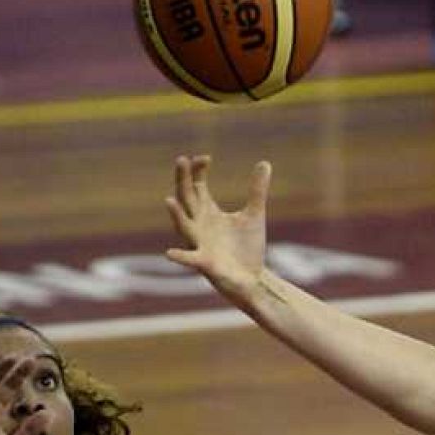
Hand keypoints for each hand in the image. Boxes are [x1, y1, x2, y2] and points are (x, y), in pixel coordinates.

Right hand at [165, 155, 271, 299]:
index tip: (206, 157)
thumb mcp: (254, 214)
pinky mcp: (206, 263)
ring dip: (176, 214)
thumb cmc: (247, 247)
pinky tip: (170, 253)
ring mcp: (200, 243)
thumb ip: (256, 190)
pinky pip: (190, 259)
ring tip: (169, 200)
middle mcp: (199, 225)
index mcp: (208, 212)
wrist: (253, 278)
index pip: (197, 186)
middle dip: (183, 181)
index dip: (198, 170)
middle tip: (181, 160)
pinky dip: (181, 256)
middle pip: (186, 199)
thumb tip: (264, 162)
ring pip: (184, 226)